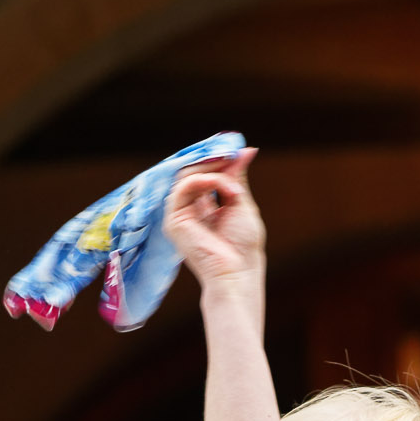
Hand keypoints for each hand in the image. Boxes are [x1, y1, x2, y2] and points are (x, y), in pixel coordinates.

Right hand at [163, 148, 263, 287]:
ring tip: (232, 181)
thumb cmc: (243, 246)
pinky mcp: (173, 219)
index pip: (204, 175)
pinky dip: (205, 180)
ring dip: (213, 172)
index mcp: (204, 208)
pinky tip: (223, 186)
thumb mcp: (241, 202)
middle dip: (213, 161)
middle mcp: (189, 209)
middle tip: (231, 153)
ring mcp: (179, 214)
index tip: (235, 149)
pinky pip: (184, 187)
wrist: (237, 271)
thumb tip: (246, 150)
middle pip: (193, 172)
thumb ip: (237, 176)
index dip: (217, 160)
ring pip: (188, 176)